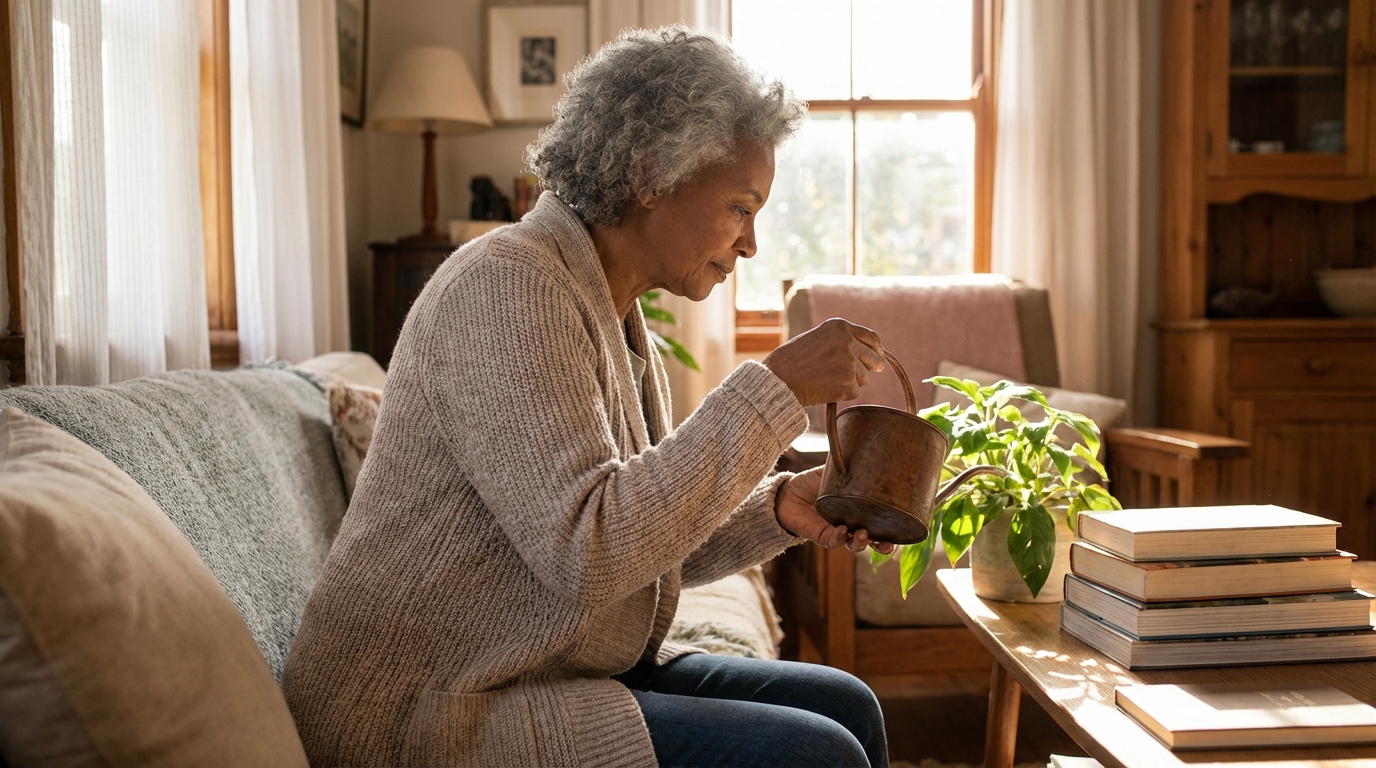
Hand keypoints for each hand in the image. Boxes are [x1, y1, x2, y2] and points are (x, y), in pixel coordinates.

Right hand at [762, 318, 884, 406]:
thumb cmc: (790, 360)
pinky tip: (824, 389)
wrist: (776, 380)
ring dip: (851, 382)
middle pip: (874, 358)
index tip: (877, 357)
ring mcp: (849, 363)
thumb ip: (839, 341)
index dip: (876, 349)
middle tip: (858, 375)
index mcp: (840, 326)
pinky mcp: (848, 384)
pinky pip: (854, 392)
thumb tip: (868, 353)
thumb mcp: (816, 338)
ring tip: (826, 381)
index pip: (872, 338)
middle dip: (870, 368)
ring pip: (864, 378)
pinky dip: (842, 394)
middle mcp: (848, 341)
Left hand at [774, 466, 895, 553]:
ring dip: (861, 543)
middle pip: (872, 541)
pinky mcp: (821, 536)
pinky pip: (833, 542)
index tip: (903, 531)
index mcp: (859, 512)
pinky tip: (842, 530)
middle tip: (887, 544)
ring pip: (853, 544)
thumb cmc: (812, 483)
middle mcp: (851, 525)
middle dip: (881, 546)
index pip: (880, 525)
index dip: (892, 532)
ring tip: (862, 534)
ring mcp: (836, 532)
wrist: (787, 492)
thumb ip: (849, 463)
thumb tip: (865, 441)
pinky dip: (839, 538)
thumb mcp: (833, 472)